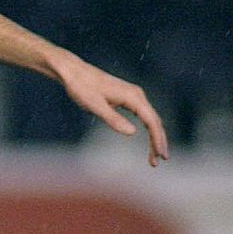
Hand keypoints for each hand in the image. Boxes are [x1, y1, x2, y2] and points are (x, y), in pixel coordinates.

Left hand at [55, 54, 169, 166]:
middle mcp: (137, 94)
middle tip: (158, 161)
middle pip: (154, 121)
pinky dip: (147, 128)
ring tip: (154, 156)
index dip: (158, 140)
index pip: (152, 121)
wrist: (72, 71)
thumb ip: (113, 119)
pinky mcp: (127, 97)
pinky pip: (143, 115)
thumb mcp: (95, 105)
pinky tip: (149, 139)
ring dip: (154, 136)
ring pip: (150, 118)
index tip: (160, 156)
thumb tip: (133, 132)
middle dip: (158, 141)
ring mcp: (133, 95)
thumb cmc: (81, 87)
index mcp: (132, 96)